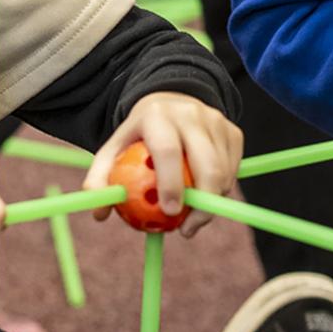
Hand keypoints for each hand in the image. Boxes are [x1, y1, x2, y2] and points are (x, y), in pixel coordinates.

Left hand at [83, 91, 241, 236]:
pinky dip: (221, 189)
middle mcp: (190, 114)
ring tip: (192, 214)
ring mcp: (216, 121)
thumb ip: (100, 179)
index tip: (170, 213)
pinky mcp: (233, 131)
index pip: (168, 151)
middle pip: (207, 164)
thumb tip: (99, 214)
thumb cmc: (139, 135)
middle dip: (202, 203)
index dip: (171, 184)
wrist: (170, 102)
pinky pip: (233, 171)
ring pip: (223, 172)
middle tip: (187, 229)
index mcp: (157, 116)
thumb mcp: (114, 150)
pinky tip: (203, 193)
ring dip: (211, 201)